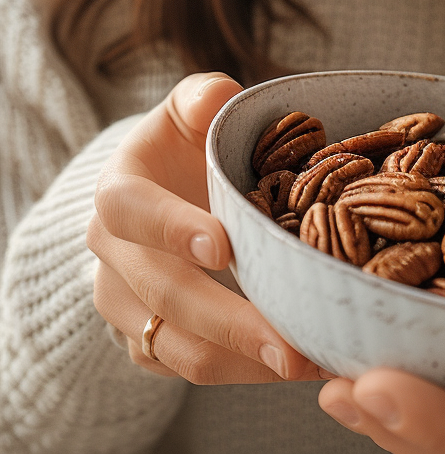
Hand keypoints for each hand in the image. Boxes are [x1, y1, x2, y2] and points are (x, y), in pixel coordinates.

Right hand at [88, 72, 321, 383]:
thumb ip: (201, 97)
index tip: (222, 246)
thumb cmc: (184, 145)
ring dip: (242, 361)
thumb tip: (219, 96)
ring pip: (177, 346)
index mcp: (118, 194)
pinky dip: (241, 372)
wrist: (159, 190)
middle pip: (166, 296)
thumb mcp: (188, 109)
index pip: (133, 211)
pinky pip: (189, 368)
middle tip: (289, 344)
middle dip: (231, 321)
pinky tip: (294, 365)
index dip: (172, 228)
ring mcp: (128, 306)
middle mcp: (114, 257)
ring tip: (306, 364)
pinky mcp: (148, 342)